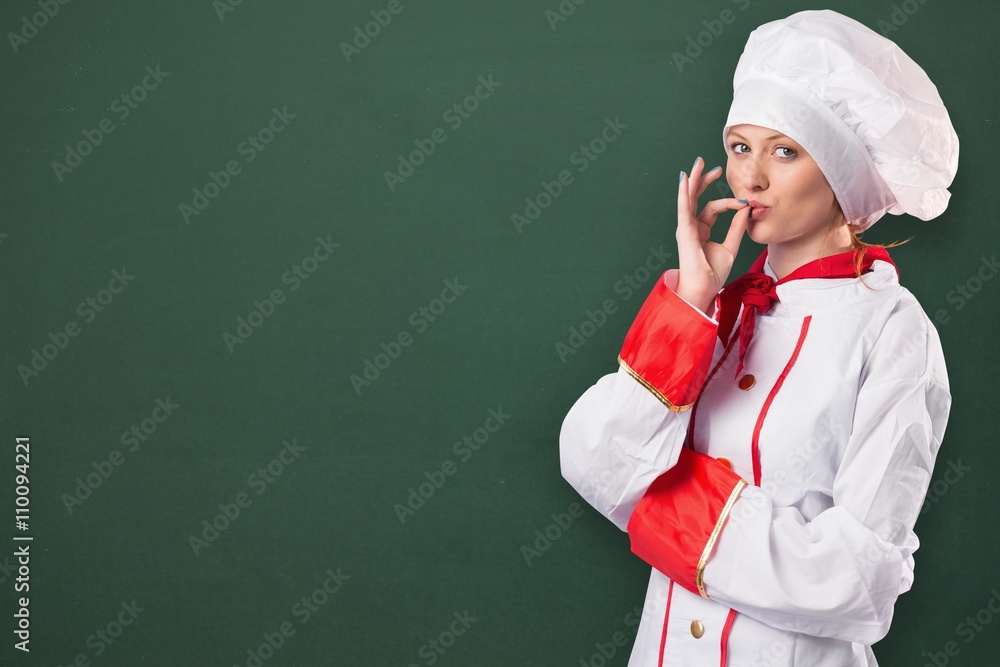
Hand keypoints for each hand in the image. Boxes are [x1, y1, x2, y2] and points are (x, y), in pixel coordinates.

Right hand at [674, 157, 749, 313]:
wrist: (703, 288)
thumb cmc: (713, 274)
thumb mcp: (731, 247)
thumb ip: (737, 228)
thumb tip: (746, 210)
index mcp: (700, 231)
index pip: (713, 208)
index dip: (729, 202)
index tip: (744, 202)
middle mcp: (691, 227)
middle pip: (697, 198)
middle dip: (705, 181)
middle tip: (715, 168)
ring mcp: (685, 228)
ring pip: (689, 198)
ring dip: (694, 179)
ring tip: (699, 163)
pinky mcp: (684, 230)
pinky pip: (684, 207)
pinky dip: (684, 192)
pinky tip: (686, 178)